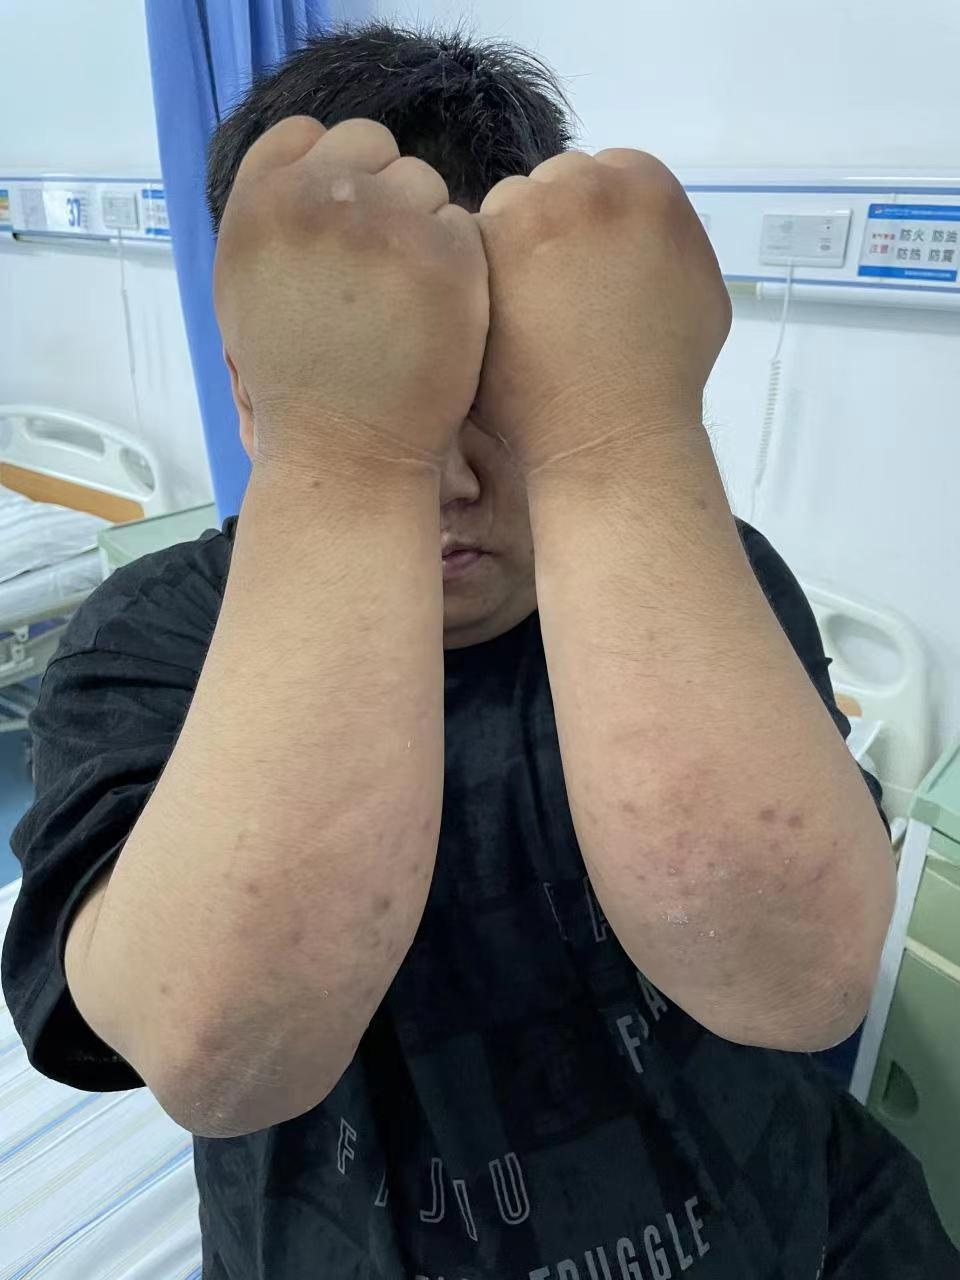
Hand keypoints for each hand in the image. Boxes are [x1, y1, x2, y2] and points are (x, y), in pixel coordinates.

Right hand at [214, 117, 488, 471]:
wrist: (345, 451)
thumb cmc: (296, 383)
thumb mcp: (247, 290)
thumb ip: (275, 219)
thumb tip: (310, 165)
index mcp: (259, 204)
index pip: (304, 133)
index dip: (330, 172)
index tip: (342, 220)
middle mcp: (317, 199)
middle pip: (370, 144)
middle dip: (380, 191)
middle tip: (379, 261)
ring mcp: (385, 223)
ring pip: (423, 181)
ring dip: (422, 226)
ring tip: (405, 296)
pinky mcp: (446, 255)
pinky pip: (464, 226)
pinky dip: (458, 264)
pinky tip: (436, 314)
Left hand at [474, 150, 730, 473]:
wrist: (613, 435)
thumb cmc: (664, 375)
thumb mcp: (699, 286)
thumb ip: (667, 235)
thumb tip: (632, 224)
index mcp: (645, 184)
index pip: (602, 176)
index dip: (592, 228)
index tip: (590, 272)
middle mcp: (587, 184)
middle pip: (552, 185)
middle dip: (551, 232)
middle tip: (557, 297)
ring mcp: (529, 215)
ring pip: (506, 210)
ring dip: (510, 249)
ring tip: (528, 313)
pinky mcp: (481, 253)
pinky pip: (469, 246)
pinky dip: (479, 277)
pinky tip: (500, 320)